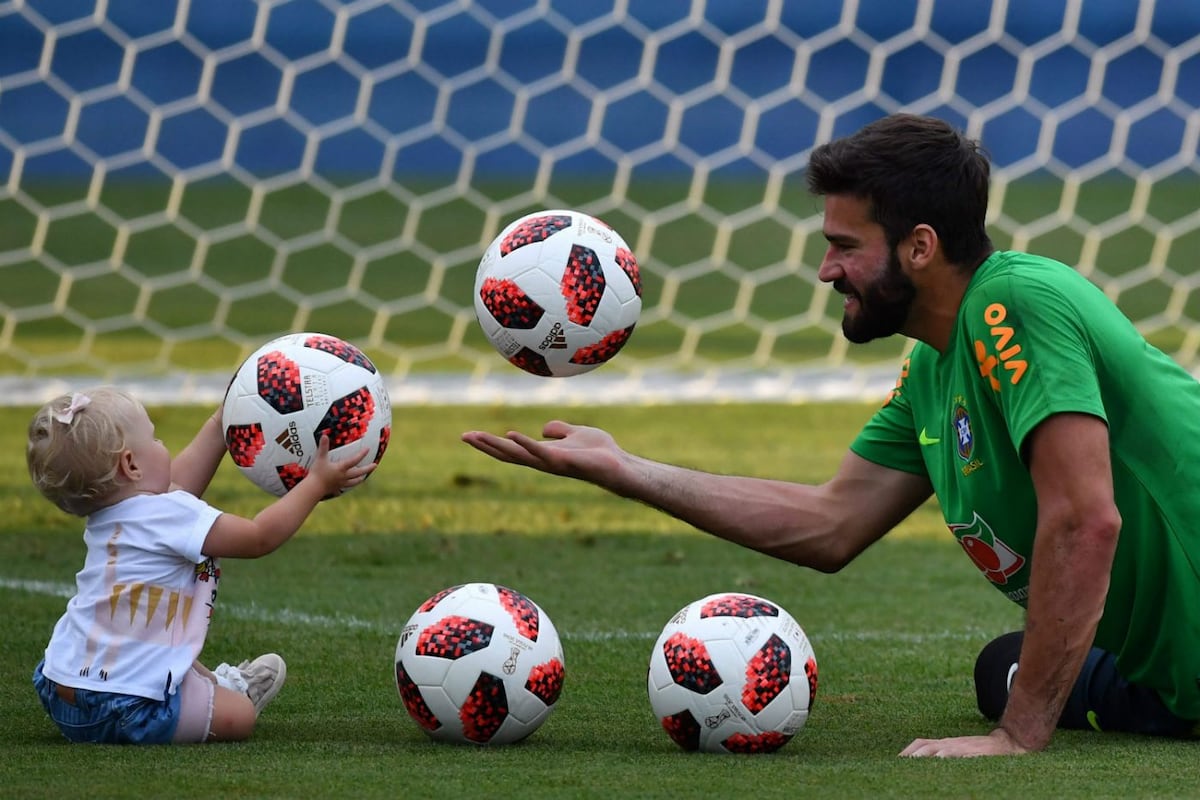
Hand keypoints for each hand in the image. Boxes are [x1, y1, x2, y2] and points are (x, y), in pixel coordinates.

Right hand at [307, 434, 375, 495]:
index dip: (362, 454)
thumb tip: (324, 435)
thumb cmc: (317, 473)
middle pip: (358, 472)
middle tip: (375, 465)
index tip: (368, 449)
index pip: (354, 460)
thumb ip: (323, 447)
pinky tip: (343, 489)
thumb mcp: (320, 458)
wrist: (313, 489)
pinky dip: (344, 488)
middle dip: (367, 468)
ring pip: (353, 482)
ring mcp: (340, 484)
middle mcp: (343, 476)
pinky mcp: (335, 489)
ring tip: (363, 478)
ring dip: (359, 479)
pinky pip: (342, 489)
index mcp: (341, 468)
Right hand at [461, 420, 624, 482]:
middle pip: (507, 454)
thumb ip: (559, 430)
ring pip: (517, 455)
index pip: (512, 449)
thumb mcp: (576, 433)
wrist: (619, 465)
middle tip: (464, 436)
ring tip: (477, 436)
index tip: (471, 435)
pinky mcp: (562, 461)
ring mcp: (550, 463)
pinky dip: (525, 443)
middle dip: (485, 445)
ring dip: (495, 445)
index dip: (491, 443)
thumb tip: (544, 429)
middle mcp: (542, 461)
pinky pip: (540, 452)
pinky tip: (511, 434)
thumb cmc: (600, 452)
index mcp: (543, 454)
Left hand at [899, 727, 1031, 757]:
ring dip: (924, 754)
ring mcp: (962, 747)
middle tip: (899, 763)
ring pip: (938, 748)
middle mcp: (950, 743)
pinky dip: (948, 756)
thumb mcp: (961, 751)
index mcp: (945, 743)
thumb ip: (946, 755)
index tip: (896, 759)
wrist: (1009, 743)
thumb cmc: (981, 751)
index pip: (921, 743)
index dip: (907, 750)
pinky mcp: (974, 752)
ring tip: (912, 762)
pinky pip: (958, 754)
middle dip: (911, 753)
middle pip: (925, 744)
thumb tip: (929, 760)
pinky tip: (940, 760)